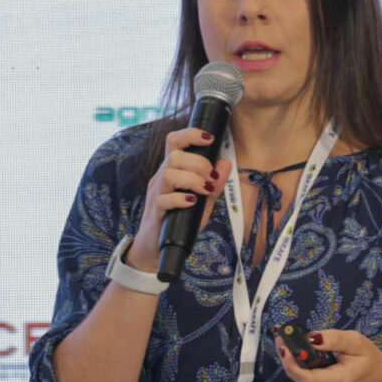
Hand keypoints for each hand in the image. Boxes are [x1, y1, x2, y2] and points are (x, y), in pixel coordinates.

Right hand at [128, 123, 231, 268]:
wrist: (157, 247)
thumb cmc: (179, 221)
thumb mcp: (203, 201)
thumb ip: (214, 184)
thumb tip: (226, 163)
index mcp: (172, 170)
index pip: (174, 141)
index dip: (190, 134)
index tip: (209, 138)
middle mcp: (162, 178)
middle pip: (174, 154)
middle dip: (198, 162)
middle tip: (211, 177)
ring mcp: (157, 195)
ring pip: (169, 173)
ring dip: (192, 179)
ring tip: (204, 190)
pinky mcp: (156, 212)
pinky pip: (164, 199)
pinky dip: (180, 198)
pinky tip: (192, 202)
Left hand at [277, 329, 381, 381]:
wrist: (380, 379)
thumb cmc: (370, 362)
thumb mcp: (356, 342)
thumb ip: (333, 339)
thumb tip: (312, 337)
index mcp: (339, 381)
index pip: (307, 377)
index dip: (291, 362)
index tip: (284, 344)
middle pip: (298, 378)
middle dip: (287, 356)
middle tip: (281, 335)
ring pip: (298, 379)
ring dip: (290, 359)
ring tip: (287, 340)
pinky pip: (302, 379)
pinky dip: (296, 364)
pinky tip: (296, 351)